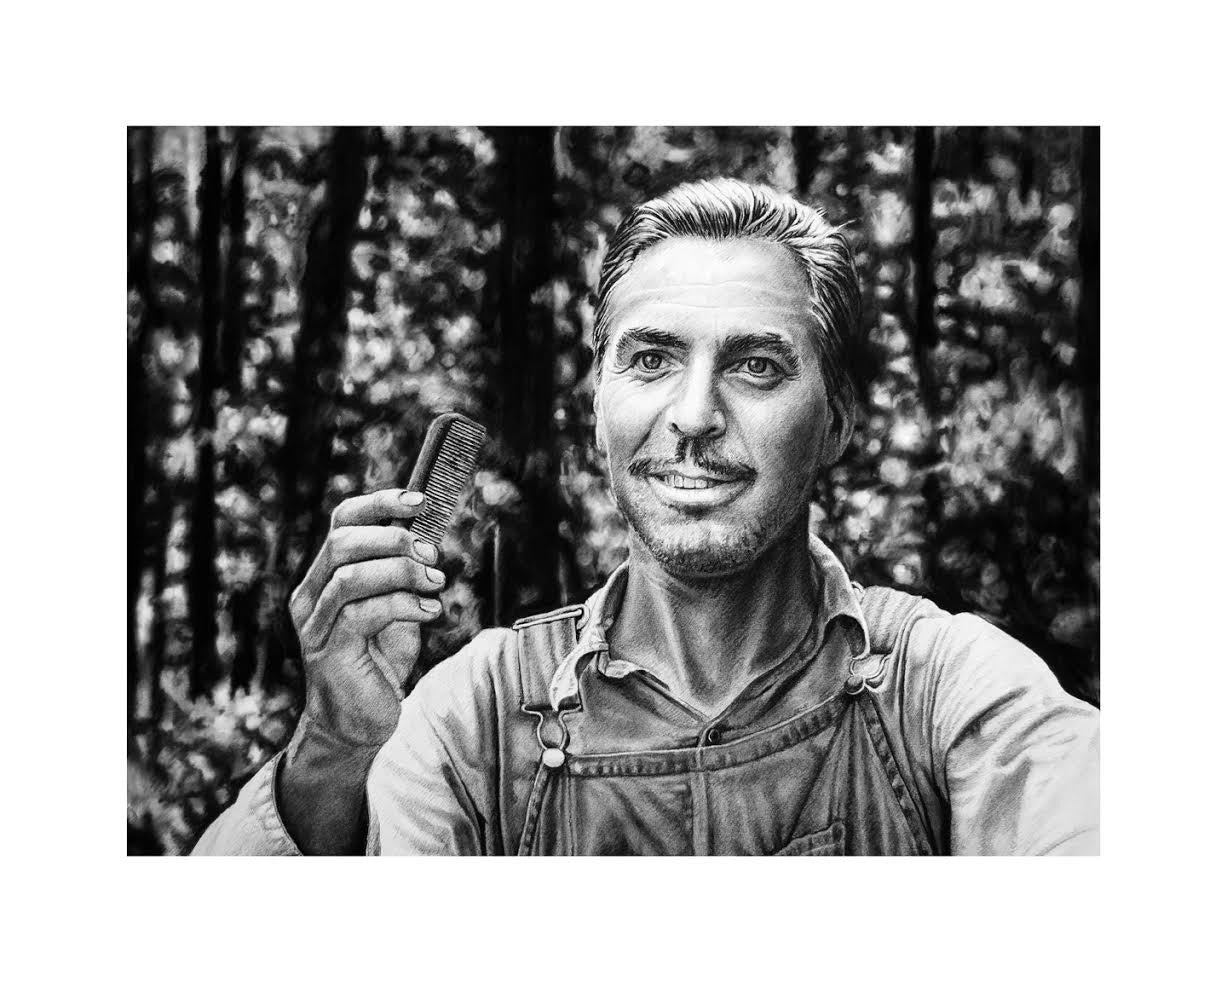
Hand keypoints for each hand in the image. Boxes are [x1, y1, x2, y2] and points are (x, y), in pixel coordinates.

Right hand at [288, 488, 444, 747]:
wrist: (360, 722)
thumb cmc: (379, 660)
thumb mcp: (396, 605)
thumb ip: (403, 572)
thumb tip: (431, 534)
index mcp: (324, 576)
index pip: (342, 521)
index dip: (380, 503)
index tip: (419, 501)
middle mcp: (311, 596)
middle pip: (343, 542)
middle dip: (394, 540)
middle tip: (432, 556)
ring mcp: (315, 625)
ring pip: (351, 577)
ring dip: (403, 573)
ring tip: (435, 585)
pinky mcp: (329, 653)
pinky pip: (363, 614)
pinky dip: (404, 605)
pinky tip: (430, 612)